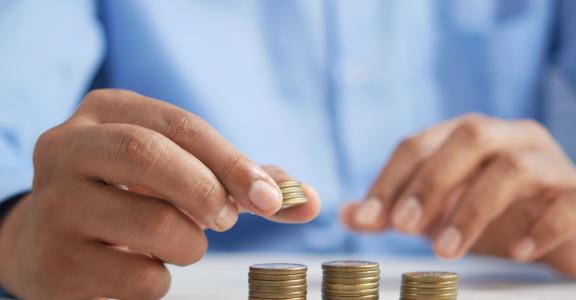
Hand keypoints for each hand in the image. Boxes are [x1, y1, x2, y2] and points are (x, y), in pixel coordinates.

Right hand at [0, 89, 320, 298]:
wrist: (55, 240)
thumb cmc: (133, 196)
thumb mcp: (178, 171)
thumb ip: (242, 181)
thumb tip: (309, 200)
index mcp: (107, 112)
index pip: (180, 125)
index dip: (233, 161)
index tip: (272, 198)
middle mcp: (69, 147)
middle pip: (150, 155)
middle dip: (207, 191)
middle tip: (226, 220)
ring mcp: (54, 204)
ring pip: (153, 225)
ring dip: (190, 245)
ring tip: (180, 243)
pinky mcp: (55, 259)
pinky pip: (137, 278)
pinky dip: (161, 279)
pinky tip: (144, 267)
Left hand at [342, 114, 575, 276]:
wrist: (570, 222)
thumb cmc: (496, 209)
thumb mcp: (440, 208)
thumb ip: (396, 209)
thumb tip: (347, 215)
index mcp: (467, 135)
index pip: (419, 144)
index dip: (390, 179)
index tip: (367, 218)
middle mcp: (508, 137)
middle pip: (468, 138)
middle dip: (430, 183)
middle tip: (403, 227)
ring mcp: (548, 162)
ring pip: (513, 168)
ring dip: (473, 209)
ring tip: (447, 250)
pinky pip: (565, 204)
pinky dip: (539, 228)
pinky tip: (517, 252)